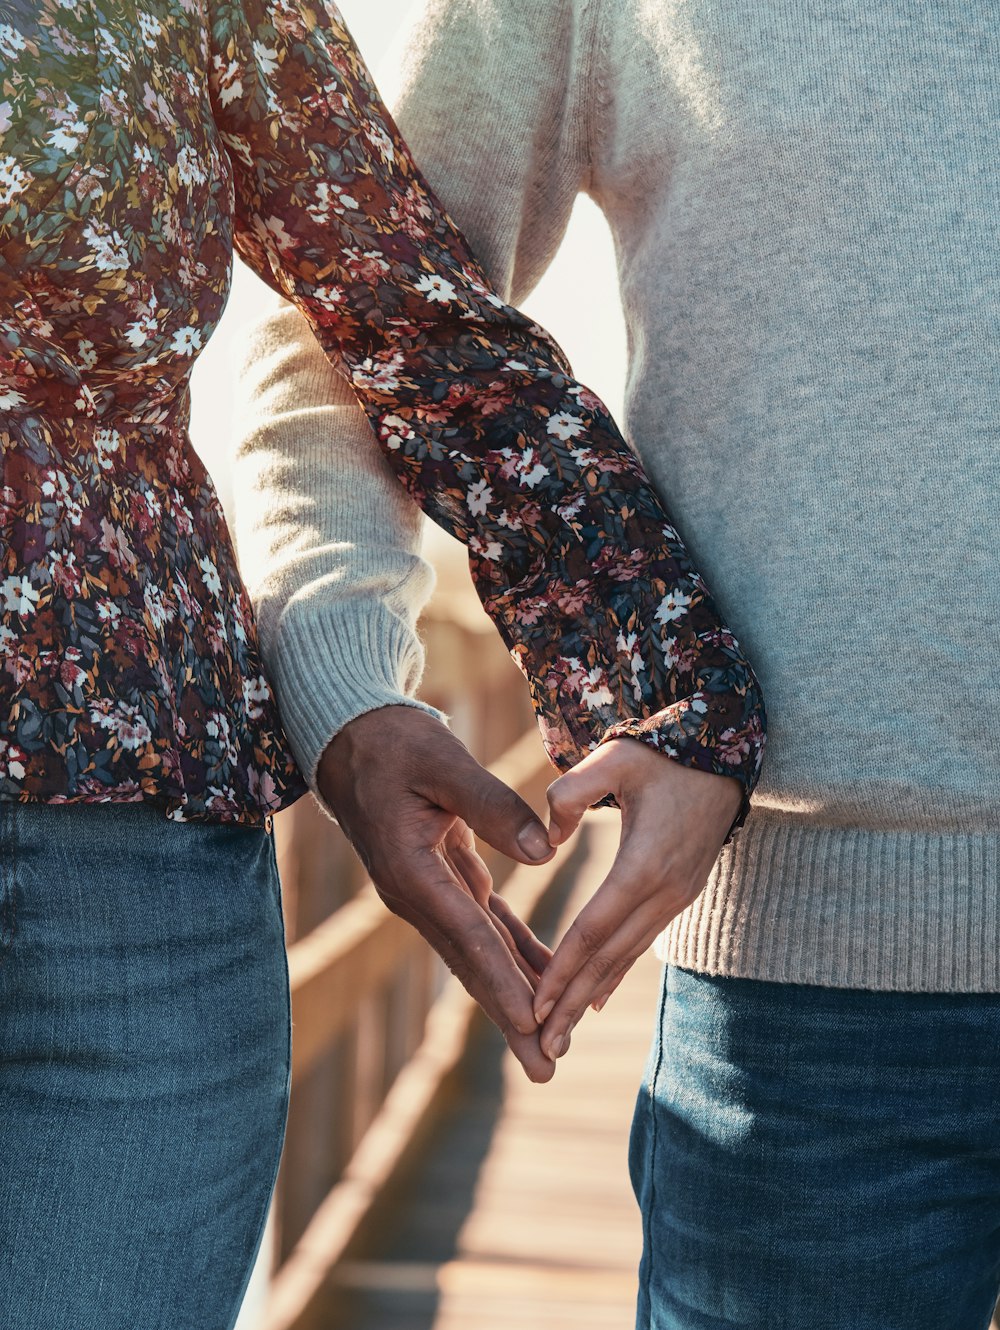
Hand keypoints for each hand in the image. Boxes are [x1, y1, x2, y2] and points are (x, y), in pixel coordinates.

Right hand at [316, 706, 557, 1081]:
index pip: (468, 936)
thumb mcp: (442, 762)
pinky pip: (482, 924)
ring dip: (514, 994)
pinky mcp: (440, 879)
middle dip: (510, 1016)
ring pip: (479, 952)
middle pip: (472, 963)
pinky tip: (543, 975)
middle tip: (544, 1067)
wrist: (351, 737)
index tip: (533, 1024)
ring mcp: (425, 892)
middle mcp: (414, 895)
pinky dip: (512, 951)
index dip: (503, 981)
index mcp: (409, 871)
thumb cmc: (393, 743)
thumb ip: (492, 804)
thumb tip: (543, 853)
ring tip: (548, 1044)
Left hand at [532, 740, 741, 1060]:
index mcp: (644, 865)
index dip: (563, 969)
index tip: (535, 1004)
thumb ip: (570, 793)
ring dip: (593, 996)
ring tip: (563, 1034)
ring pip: (627, 956)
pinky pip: (642, 941)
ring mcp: (677, 895)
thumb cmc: (660, 752)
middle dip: (575, 1003)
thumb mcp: (612, 757)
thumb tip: (546, 841)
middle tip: (545, 1047)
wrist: (722, 752)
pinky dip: (616, 971)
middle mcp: (664, 890)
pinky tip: (597, 998)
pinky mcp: (680, 892)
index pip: (594, 929)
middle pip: (610, 958)